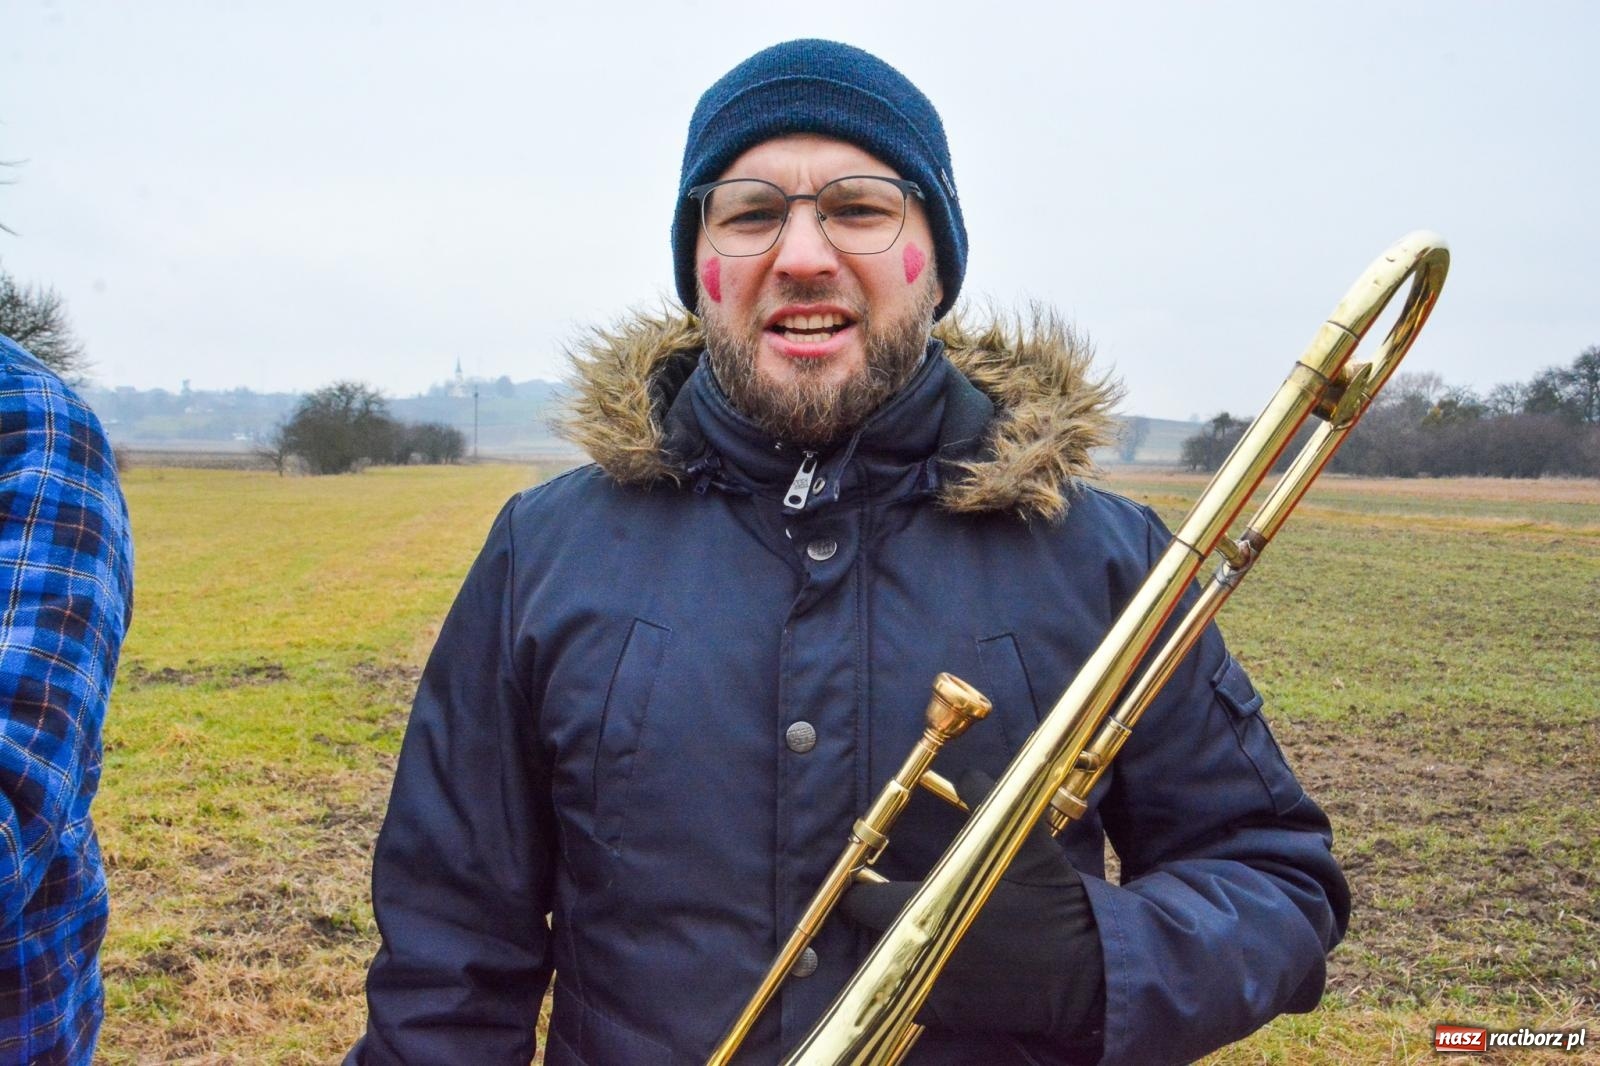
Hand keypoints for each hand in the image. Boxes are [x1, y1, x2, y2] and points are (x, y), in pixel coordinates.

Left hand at [839, 769, 1104, 1037]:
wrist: (1089, 970)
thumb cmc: (1055, 905)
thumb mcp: (1027, 845)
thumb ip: (988, 804)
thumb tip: (967, 773)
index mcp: (929, 908)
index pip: (863, 903)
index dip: (858, 891)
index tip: (862, 883)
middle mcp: (924, 952)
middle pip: (873, 939)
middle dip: (877, 923)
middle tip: (888, 906)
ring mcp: (936, 989)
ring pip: (891, 973)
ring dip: (895, 956)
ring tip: (912, 938)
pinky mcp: (954, 1017)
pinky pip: (917, 1004)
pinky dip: (918, 989)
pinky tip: (936, 969)